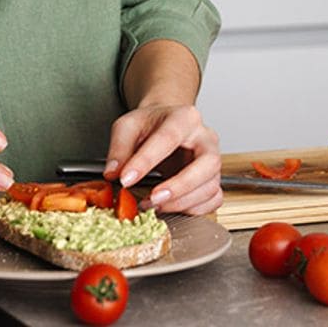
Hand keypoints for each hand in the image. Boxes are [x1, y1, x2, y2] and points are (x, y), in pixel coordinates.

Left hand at [105, 104, 220, 215]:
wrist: (165, 125)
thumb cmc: (150, 125)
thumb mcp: (128, 126)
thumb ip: (119, 147)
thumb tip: (113, 173)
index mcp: (185, 117)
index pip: (170, 137)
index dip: (147, 161)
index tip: (126, 179)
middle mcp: (206, 138)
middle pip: (208, 163)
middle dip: (180, 186)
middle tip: (152, 199)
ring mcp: (213, 160)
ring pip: (211, 186)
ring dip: (181, 202)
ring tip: (153, 205)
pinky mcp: (212, 179)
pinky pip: (214, 199)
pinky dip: (193, 210)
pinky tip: (171, 207)